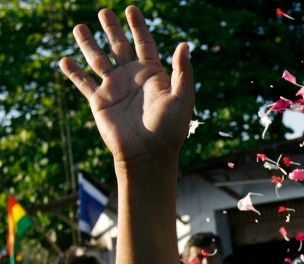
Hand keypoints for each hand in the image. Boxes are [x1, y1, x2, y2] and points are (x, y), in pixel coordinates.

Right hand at [59, 6, 193, 166]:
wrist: (149, 154)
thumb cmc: (170, 128)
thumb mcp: (182, 97)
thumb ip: (182, 71)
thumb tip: (184, 44)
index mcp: (152, 74)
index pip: (144, 43)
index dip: (138, 26)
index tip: (131, 8)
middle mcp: (132, 78)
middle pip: (119, 47)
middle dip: (112, 29)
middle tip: (104, 11)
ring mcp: (115, 89)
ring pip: (98, 60)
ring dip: (88, 44)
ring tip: (79, 27)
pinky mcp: (100, 102)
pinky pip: (83, 83)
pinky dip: (73, 72)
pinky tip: (64, 60)